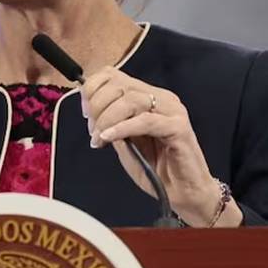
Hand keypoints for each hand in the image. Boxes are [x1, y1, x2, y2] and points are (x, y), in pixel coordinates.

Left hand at [82, 67, 234, 226]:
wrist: (183, 192)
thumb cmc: (156, 169)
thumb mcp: (125, 142)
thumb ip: (111, 124)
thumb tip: (91, 114)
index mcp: (148, 97)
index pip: (114, 75)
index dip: (93, 89)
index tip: (85, 111)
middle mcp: (161, 99)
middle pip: (119, 85)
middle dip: (97, 106)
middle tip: (92, 130)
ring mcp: (172, 111)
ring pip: (131, 100)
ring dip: (107, 119)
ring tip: (99, 138)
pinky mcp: (178, 128)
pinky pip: (145, 121)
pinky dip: (122, 128)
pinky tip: (108, 138)